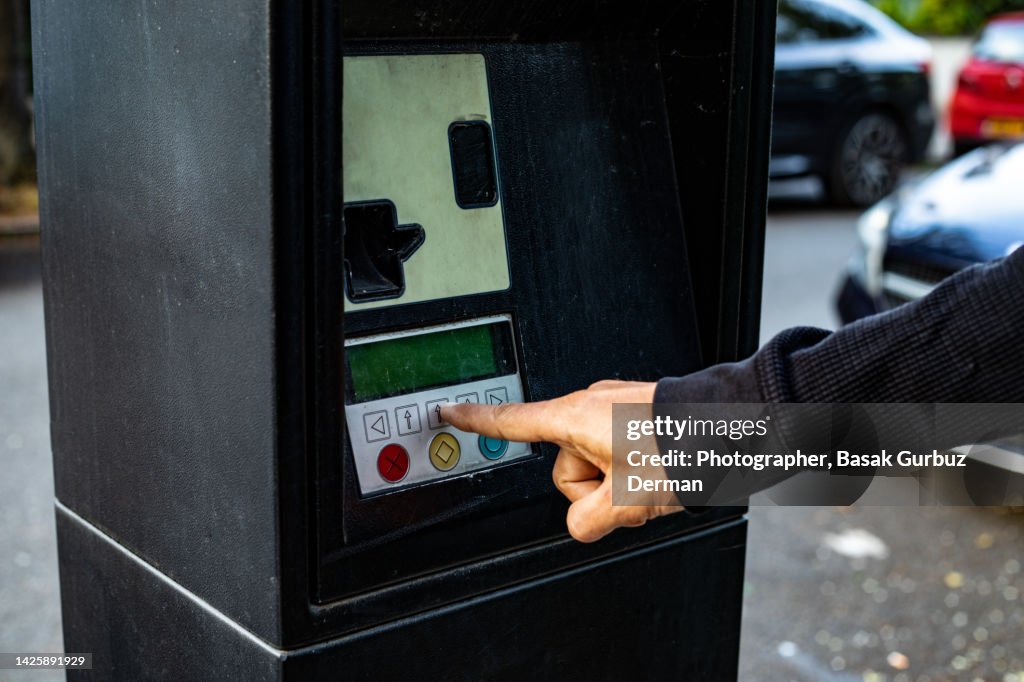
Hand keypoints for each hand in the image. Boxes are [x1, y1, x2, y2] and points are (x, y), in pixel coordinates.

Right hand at [440, 380, 682, 542]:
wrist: (732, 424)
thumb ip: (588, 521)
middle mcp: (590, 405)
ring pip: (596, 463)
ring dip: (620, 483)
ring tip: (652, 483)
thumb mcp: (626, 501)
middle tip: (629, 494)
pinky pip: (618, 449)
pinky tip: (659, 472)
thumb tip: (583, 522)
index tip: (449, 410)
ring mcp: (615, 406)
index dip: (476, 419)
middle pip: (566, 466)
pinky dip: (634, 469)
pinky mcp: (636, 412)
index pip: (511, 422)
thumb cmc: (681, 449)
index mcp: (575, 418)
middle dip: (594, 490)